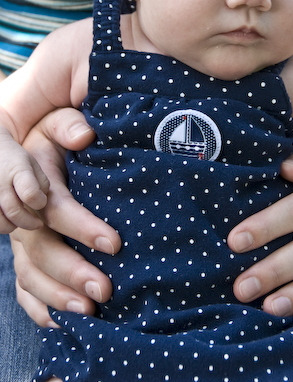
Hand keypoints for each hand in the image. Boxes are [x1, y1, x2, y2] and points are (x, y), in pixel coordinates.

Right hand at [0, 130, 49, 231]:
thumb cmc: (14, 159)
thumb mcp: (32, 163)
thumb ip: (41, 182)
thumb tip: (42, 204)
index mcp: (17, 170)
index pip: (30, 194)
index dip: (39, 202)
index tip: (41, 202)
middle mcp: (0, 182)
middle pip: (15, 212)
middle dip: (30, 222)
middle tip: (37, 223)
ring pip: (0, 222)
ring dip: (13, 226)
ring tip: (20, 221)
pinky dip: (1, 224)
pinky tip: (8, 218)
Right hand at [11, 108, 120, 326]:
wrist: (35, 155)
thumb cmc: (55, 141)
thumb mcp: (57, 124)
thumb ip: (68, 126)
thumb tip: (85, 136)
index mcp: (37, 186)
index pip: (56, 209)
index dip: (82, 227)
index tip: (114, 243)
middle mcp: (25, 217)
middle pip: (42, 249)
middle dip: (72, 272)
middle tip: (104, 290)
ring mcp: (23, 241)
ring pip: (31, 274)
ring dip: (58, 296)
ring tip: (90, 311)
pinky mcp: (26, 257)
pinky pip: (25, 288)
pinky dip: (40, 307)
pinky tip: (62, 322)